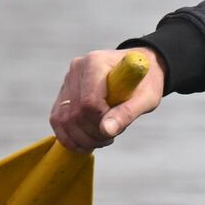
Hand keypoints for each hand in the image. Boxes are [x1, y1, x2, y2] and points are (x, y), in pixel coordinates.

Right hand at [49, 48, 164, 151]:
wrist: (138, 71)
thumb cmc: (145, 83)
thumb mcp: (146, 98)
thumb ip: (127, 113)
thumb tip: (106, 131)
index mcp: (96, 63)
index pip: (89, 102)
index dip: (101, 121)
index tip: (117, 127)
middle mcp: (77, 69)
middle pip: (74, 113)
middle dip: (92, 133)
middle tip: (110, 138)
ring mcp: (67, 80)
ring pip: (62, 119)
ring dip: (80, 138)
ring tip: (102, 139)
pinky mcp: (63, 92)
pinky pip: (57, 119)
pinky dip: (69, 136)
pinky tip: (87, 141)